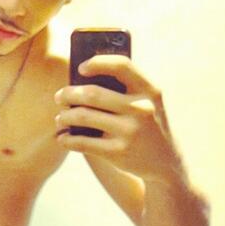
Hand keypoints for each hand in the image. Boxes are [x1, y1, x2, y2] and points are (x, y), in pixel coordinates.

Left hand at [54, 55, 180, 180]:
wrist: (165, 163)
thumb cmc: (146, 124)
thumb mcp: (147, 103)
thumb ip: (124, 89)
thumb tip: (80, 79)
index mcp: (149, 90)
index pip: (121, 66)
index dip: (98, 63)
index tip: (81, 68)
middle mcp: (141, 109)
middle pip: (92, 94)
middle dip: (69, 94)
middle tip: (59, 97)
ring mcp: (129, 132)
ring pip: (83, 116)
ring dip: (64, 116)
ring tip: (60, 118)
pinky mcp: (118, 152)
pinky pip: (82, 142)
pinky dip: (67, 139)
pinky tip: (63, 138)